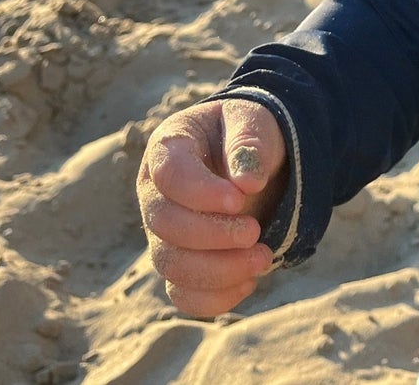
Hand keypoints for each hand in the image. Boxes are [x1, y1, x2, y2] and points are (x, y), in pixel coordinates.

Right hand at [136, 97, 288, 317]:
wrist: (250, 157)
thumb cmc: (246, 131)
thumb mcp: (252, 120)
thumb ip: (249, 141)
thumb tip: (247, 182)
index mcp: (169, 147)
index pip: (169, 174)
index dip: (201, 193)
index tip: (240, 199)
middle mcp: (156, 193)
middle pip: (165, 225)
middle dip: (212, 235)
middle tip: (255, 231)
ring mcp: (163, 232)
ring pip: (170, 265)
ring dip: (218, 271)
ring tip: (263, 259)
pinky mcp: (179, 263)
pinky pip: (182, 294)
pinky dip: (214, 298)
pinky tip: (249, 281)